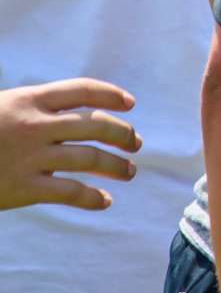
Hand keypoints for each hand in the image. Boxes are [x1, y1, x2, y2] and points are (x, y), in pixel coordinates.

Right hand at [0, 79, 140, 211]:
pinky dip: (92, 198)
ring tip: (129, 172)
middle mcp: (34, 125)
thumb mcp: (1, 107)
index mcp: (28, 99)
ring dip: (116, 166)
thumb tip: (70, 111)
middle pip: (96, 125)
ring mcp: (30, 156)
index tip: (130, 104)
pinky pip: (70, 192)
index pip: (83, 90)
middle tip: (135, 143)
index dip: (112, 95)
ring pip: (90, 159)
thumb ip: (32, 107)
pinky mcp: (23, 188)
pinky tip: (103, 201)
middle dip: (122, 133)